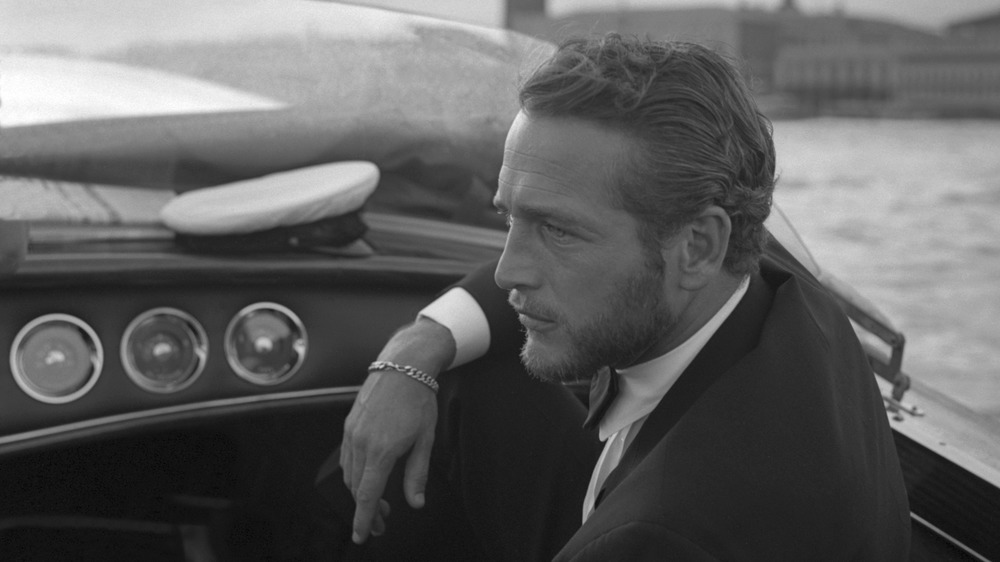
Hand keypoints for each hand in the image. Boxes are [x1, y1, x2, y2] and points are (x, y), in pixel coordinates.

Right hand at [339, 318, 455, 543]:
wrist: (402, 366)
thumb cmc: (418, 400)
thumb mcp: (425, 439)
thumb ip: (417, 473)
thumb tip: (415, 503)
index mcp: (382, 450)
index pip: (367, 494)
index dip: (363, 519)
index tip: (362, 537)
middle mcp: (361, 443)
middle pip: (356, 488)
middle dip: (365, 510)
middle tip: (381, 523)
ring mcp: (352, 433)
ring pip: (349, 474)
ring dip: (359, 493)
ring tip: (378, 503)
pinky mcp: (349, 425)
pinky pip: (347, 457)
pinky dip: (354, 474)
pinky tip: (368, 477)